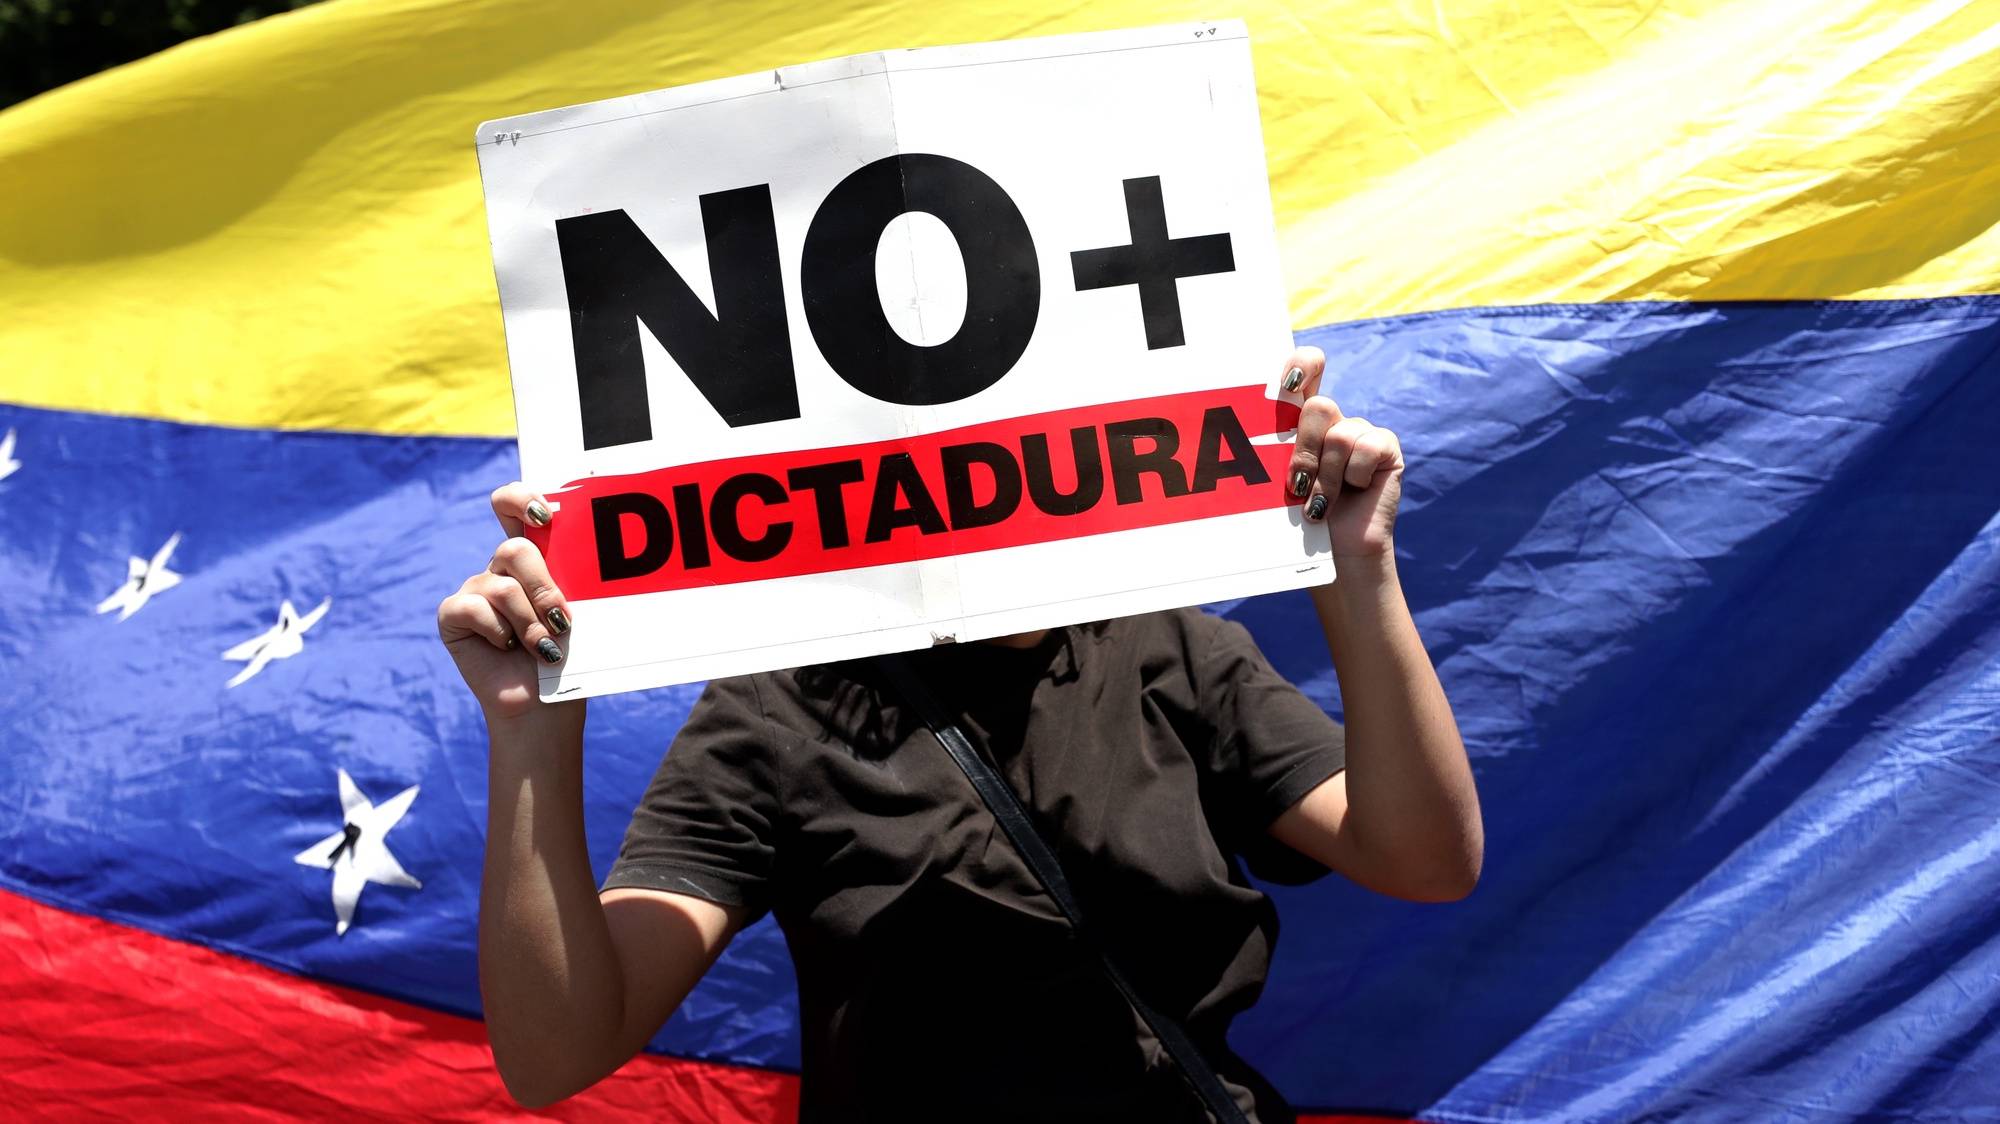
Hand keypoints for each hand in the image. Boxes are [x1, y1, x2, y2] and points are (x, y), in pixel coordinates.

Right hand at [437, 484, 572, 721]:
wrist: (545, 705)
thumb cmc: (569, 659)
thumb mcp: (579, 614)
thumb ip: (572, 582)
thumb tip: (585, 560)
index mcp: (533, 558)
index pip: (513, 506)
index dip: (521, 499)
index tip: (544, 516)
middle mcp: (501, 569)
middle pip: (513, 551)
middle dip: (544, 588)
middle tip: (563, 621)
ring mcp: (475, 590)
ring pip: (502, 587)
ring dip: (530, 623)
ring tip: (545, 649)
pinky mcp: (453, 615)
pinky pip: (473, 608)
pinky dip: (499, 633)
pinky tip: (507, 648)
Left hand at [1281, 346, 1403, 558]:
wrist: (1334, 553)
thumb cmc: (1298, 519)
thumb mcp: (1278, 480)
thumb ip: (1274, 449)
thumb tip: (1258, 421)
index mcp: (1301, 420)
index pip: (1305, 370)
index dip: (1301, 365)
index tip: (1288, 382)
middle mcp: (1333, 420)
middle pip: (1318, 406)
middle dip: (1304, 450)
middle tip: (1297, 484)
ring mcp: (1360, 431)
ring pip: (1339, 434)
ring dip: (1325, 477)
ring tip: (1320, 503)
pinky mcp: (1385, 446)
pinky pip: (1366, 447)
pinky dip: (1354, 476)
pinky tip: (1354, 492)